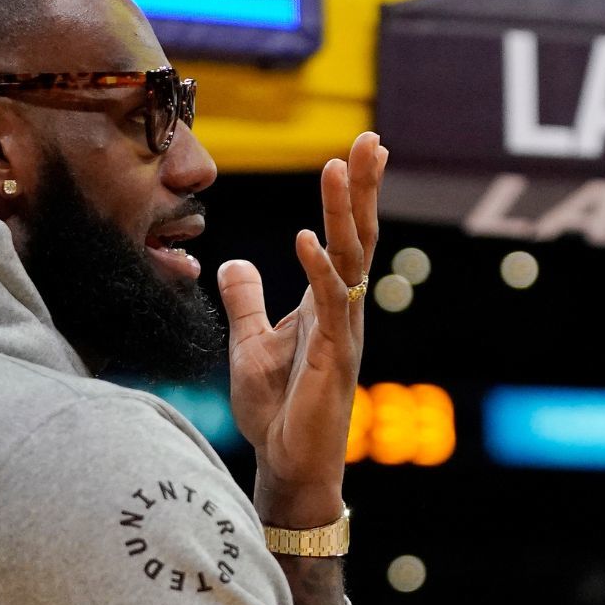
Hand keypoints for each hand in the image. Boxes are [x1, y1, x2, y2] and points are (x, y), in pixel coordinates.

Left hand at [219, 132, 387, 527]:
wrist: (287, 464)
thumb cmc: (277, 411)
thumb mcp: (250, 342)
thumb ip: (245, 301)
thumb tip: (233, 262)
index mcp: (327, 303)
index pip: (345, 237)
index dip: (352, 195)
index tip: (358, 149)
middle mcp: (343, 311)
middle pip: (359, 237)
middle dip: (364, 188)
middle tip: (371, 140)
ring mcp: (343, 333)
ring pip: (350, 261)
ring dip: (344, 213)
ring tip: (340, 167)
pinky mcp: (333, 359)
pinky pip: (327, 306)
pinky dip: (317, 271)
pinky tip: (305, 237)